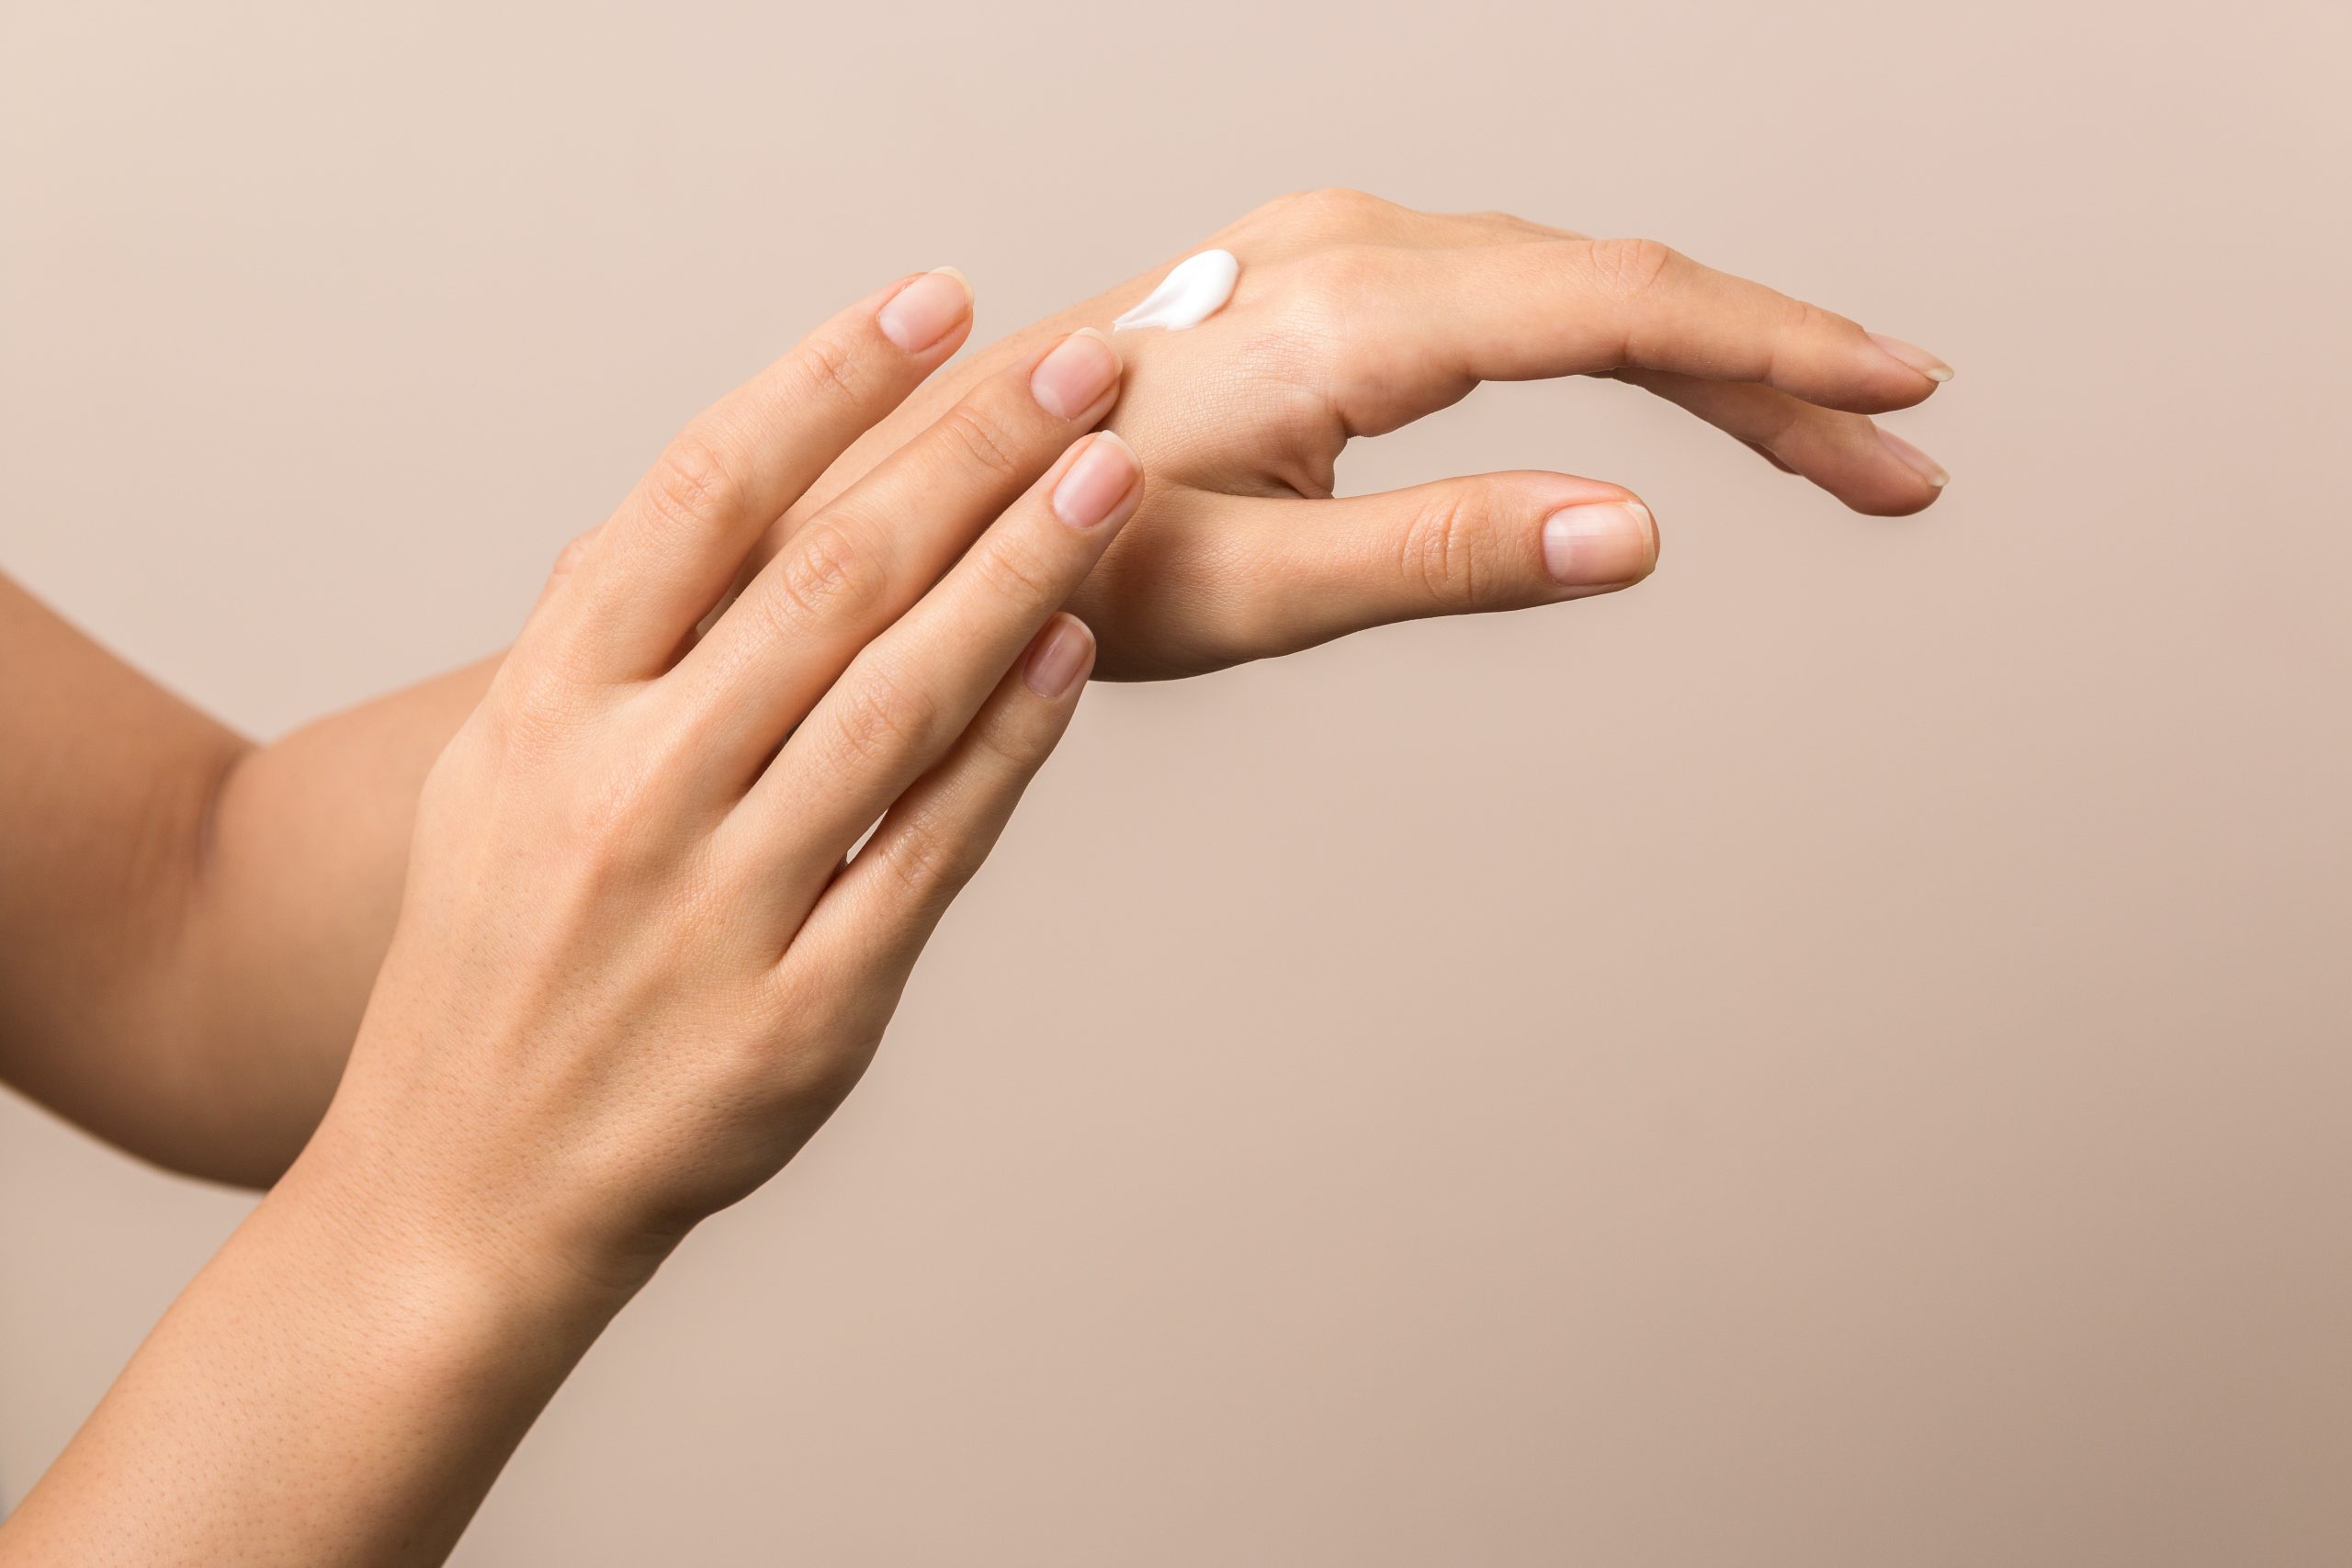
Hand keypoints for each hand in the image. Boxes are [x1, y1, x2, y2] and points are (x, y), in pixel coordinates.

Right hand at [311, 270, 1139, 1289]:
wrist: (464, 1188)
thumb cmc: (497, 962)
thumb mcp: (493, 777)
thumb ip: (597, 640)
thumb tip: (710, 497)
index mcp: (543, 711)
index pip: (700, 496)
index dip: (827, 383)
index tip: (937, 301)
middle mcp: (628, 792)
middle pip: (828, 577)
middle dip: (970, 452)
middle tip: (1084, 359)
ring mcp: (722, 906)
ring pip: (899, 699)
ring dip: (1020, 571)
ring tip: (1113, 473)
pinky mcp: (807, 1013)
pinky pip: (932, 850)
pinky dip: (1011, 744)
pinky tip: (1076, 650)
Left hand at [767, 189, 1952, 678]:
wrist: (930, 490)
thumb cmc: (1056, 546)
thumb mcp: (1253, 587)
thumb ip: (1446, 554)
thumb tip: (1633, 532)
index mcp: (1352, 311)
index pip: (1622, 309)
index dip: (1779, 354)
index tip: (1900, 397)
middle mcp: (1353, 247)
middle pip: (1628, 286)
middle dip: (1782, 373)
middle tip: (1901, 467)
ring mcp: (1339, 249)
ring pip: (1582, 284)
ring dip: (1717, 361)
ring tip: (1830, 448)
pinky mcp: (1327, 277)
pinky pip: (1520, 290)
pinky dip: (1623, 344)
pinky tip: (1678, 391)